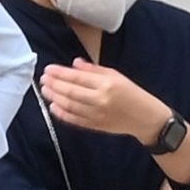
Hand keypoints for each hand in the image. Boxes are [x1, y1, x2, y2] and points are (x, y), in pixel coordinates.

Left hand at [42, 61, 175, 144]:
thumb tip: (74, 63)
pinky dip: (62, 113)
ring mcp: (96, 114)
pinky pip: (74, 119)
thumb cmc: (133, 94)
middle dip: (54, 84)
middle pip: (70, 91)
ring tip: (45, 91)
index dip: (60, 73)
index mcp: (107, 84)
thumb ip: (94, 70)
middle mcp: (100, 99)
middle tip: (43, 79)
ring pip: (69, 105)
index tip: (48, 69)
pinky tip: (54, 107)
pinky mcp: (95, 126)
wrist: (146, 118)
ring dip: (54, 97)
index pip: (77, 77)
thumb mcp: (117, 76)